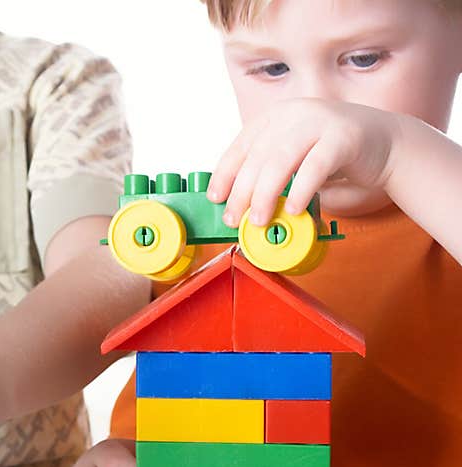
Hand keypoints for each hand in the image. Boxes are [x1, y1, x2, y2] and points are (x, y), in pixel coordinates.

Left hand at [207, 98, 397, 225]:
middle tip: (234, 219)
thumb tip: (237, 205)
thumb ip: (268, 172)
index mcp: (276, 117)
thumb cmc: (332, 155)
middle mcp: (294, 114)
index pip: (241, 146)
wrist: (384, 143)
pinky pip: (315, 166)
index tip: (216, 198)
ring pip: (281, 161)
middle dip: (241, 192)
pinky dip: (301, 190)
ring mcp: (320, 121)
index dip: (225, 173)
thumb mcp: (293, 158)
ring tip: (258, 220)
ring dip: (265, 195)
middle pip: (258, 157)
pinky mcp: (344, 136)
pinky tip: (292, 209)